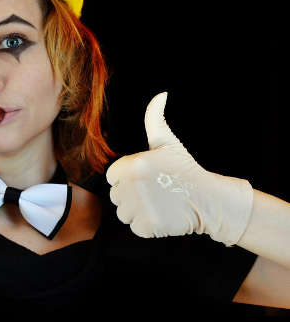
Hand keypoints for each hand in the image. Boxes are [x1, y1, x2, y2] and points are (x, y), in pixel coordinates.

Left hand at [105, 92, 253, 246]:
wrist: (210, 200)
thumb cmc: (185, 170)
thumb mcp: (168, 142)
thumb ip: (154, 119)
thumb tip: (160, 94)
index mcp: (132, 165)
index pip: (112, 177)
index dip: (127, 178)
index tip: (146, 179)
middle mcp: (132, 185)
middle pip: (116, 195)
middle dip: (131, 195)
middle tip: (155, 192)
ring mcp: (139, 207)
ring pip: (123, 213)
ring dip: (137, 211)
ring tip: (158, 203)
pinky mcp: (147, 226)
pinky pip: (135, 227)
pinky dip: (147, 226)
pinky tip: (162, 216)